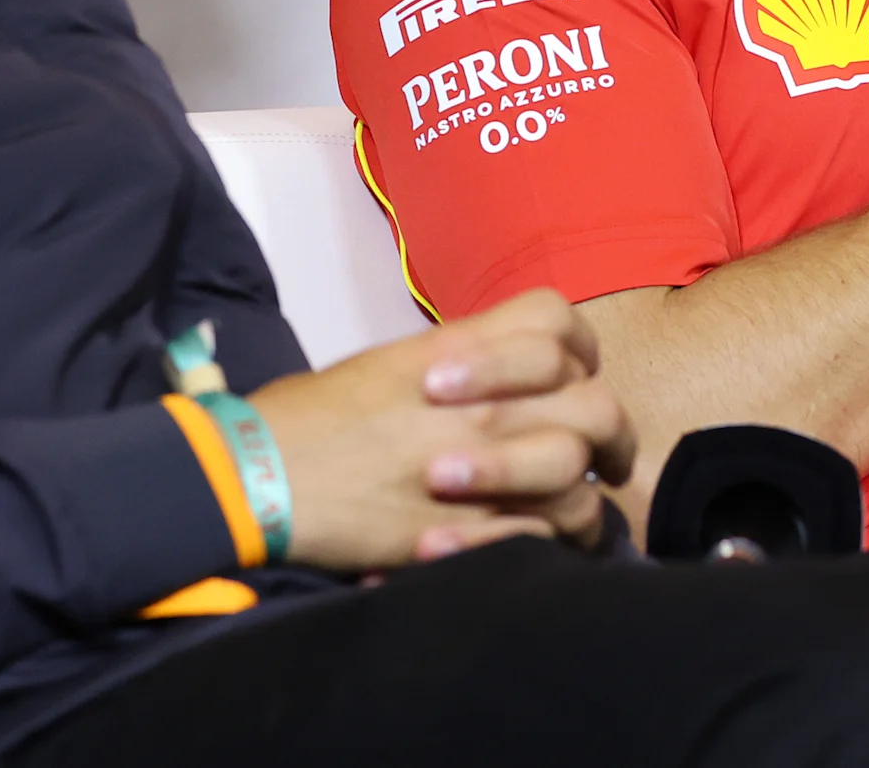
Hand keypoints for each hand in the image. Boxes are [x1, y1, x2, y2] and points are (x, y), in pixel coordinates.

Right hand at [247, 287, 634, 571]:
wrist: (255, 477)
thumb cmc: (310, 418)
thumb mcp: (386, 363)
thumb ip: (458, 360)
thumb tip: (504, 374)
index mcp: (457, 351)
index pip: (558, 323)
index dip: (580, 350)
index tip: (576, 377)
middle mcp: (482, 403)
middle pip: (595, 405)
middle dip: (613, 436)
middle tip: (610, 458)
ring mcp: (480, 468)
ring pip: (580, 478)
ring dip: (585, 497)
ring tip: (572, 513)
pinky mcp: (468, 532)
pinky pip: (547, 536)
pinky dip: (553, 542)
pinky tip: (537, 545)